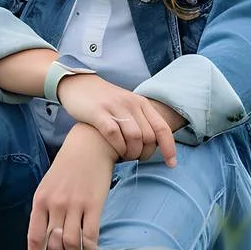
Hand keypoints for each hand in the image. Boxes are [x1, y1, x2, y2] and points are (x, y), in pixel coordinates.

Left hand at [28, 124, 117, 249]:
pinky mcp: (94, 204)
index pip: (34, 236)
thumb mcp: (50, 185)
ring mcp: (74, 205)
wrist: (90, 145)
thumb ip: (46, 209)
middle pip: (52, 244)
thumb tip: (49, 236)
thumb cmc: (70, 166)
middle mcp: (55, 204)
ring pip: (70, 243)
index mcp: (40, 200)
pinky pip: (90, 235)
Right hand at [55, 74, 179, 165]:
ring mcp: (114, 107)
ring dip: (131, 153)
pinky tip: (115, 152)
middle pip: (148, 137)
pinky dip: (118, 147)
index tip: (171, 164)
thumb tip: (156, 146)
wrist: (78, 85)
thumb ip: (141, 122)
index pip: (162, 128)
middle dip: (144, 153)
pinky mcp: (97, 113)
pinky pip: (114, 134)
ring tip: (125, 156)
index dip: (169, 148)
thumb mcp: (127, 106)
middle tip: (135, 158)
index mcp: (141, 103)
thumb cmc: (105, 102)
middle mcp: (131, 104)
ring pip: (134, 137)